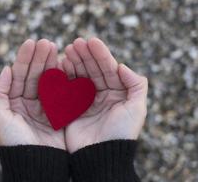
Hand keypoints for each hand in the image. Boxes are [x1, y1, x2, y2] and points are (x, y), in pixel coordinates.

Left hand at [0, 39, 64, 148]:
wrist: (36, 164)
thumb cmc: (14, 143)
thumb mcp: (0, 117)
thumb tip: (5, 68)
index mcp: (14, 101)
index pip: (19, 75)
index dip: (25, 59)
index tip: (32, 43)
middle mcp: (29, 102)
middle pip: (35, 75)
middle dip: (40, 58)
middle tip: (47, 42)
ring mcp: (46, 106)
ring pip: (49, 81)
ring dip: (52, 65)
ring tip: (57, 49)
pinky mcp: (60, 113)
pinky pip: (61, 93)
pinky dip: (64, 80)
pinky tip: (66, 66)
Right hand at [61, 38, 147, 152]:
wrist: (102, 157)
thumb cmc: (122, 133)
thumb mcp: (137, 108)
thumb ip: (136, 84)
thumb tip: (122, 65)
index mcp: (117, 92)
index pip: (108, 68)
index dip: (100, 54)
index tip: (91, 41)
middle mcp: (101, 94)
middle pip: (92, 69)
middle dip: (85, 55)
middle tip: (75, 43)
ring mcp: (85, 100)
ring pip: (79, 76)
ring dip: (73, 62)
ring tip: (67, 51)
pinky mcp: (72, 108)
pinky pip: (68, 88)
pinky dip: (64, 77)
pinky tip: (60, 65)